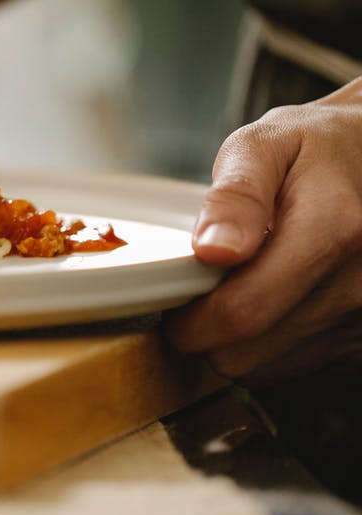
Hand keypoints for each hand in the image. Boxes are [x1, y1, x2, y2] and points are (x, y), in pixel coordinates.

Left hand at [164, 77, 361, 385]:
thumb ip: (235, 196)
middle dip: (206, 333)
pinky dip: (270, 344)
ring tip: (242, 288)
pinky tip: (273, 301)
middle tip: (201, 293)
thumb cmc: (315, 148)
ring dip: (237, 341)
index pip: (242, 312)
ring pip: (265, 368)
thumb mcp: (265, 146)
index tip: (172, 305)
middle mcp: (359, 283)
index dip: (190, 321)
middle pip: (246, 353)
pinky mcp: (361, 339)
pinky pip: (294, 366)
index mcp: (335, 230)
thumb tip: (212, 248)